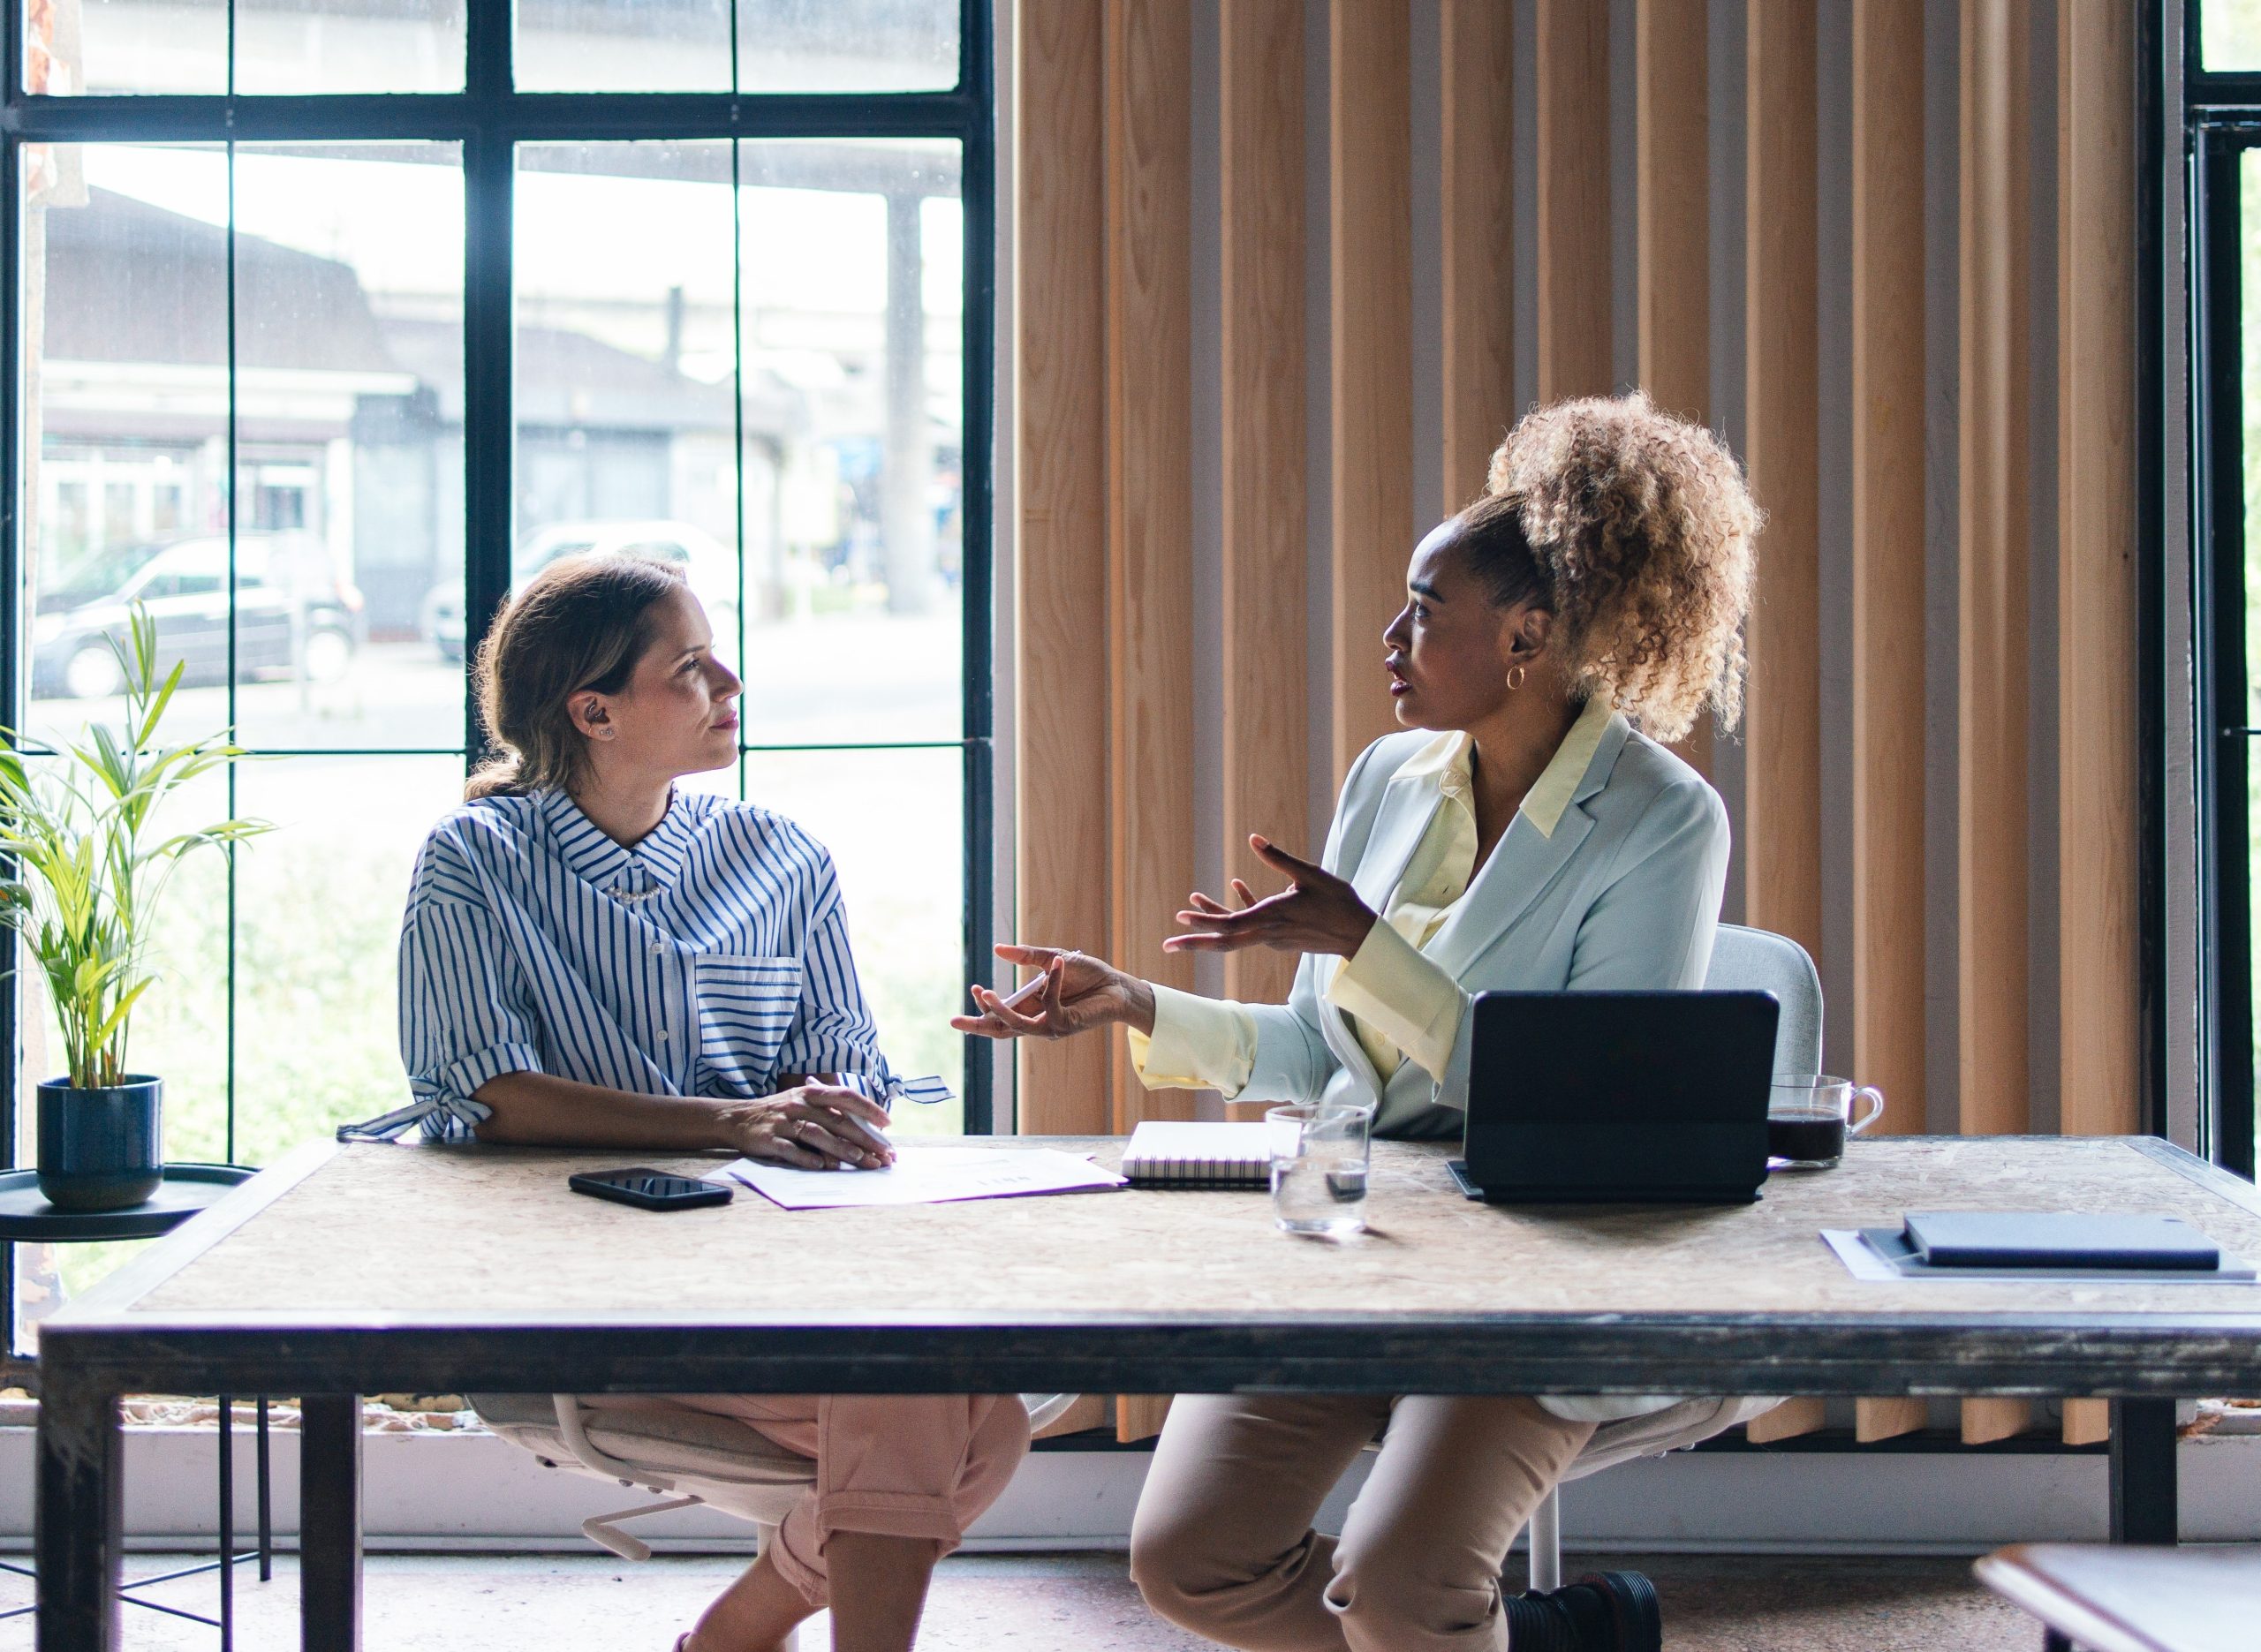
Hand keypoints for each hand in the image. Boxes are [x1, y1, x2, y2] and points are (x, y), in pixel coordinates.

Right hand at [718, 1083, 895, 1170]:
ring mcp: (783, 1121)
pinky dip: (807, 1158)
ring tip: (860, 1159)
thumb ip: (830, 1113)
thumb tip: (866, 1131)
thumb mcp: (804, 1105)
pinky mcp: (768, 1139)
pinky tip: (822, 1167)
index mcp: (811, 1094)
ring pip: (817, 1134)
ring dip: (840, 1148)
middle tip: (883, 1154)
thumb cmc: (781, 1113)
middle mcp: (799, 1104)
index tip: (887, 1123)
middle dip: (863, 1138)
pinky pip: (790, 1149)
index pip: (846, 1097)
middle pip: (837, 1120)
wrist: (737, 1119)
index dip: (868, 1108)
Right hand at [950, 943, 1157, 1039]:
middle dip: (978, 1026)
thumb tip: (997, 949)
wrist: (1117, 985)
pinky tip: (1057, 964)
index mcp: (1031, 1007)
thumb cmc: (1088, 974)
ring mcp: (1051, 1026)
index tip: (973, 990)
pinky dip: (1052, 983)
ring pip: (1017, 1025)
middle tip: (954, 1022)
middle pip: (1001, 1029)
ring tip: (985, 992)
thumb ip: (1027, 955)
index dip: (983, 1009)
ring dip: (999, 1010)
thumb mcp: (1054, 958)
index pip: (1000, 1016)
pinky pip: (1051, 1005)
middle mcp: (1038, 1020)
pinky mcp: (1067, 1023)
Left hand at [1165, 835, 1377, 958]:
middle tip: (1167, 945)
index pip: (1230, 924)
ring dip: (1213, 919)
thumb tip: (1254, 838)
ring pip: (1236, 933)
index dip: (1204, 922)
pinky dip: (1241, 909)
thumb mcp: (1309, 874)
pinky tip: (1235, 886)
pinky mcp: (1278, 936)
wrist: (1358, 935)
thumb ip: (1279, 858)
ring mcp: (1272, 937)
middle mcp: (1267, 932)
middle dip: (1195, 942)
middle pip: (1224, 941)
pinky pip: (1252, 925)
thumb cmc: (1338, 901)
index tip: (1181, 919)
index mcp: (1272, 917)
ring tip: (1193, 900)